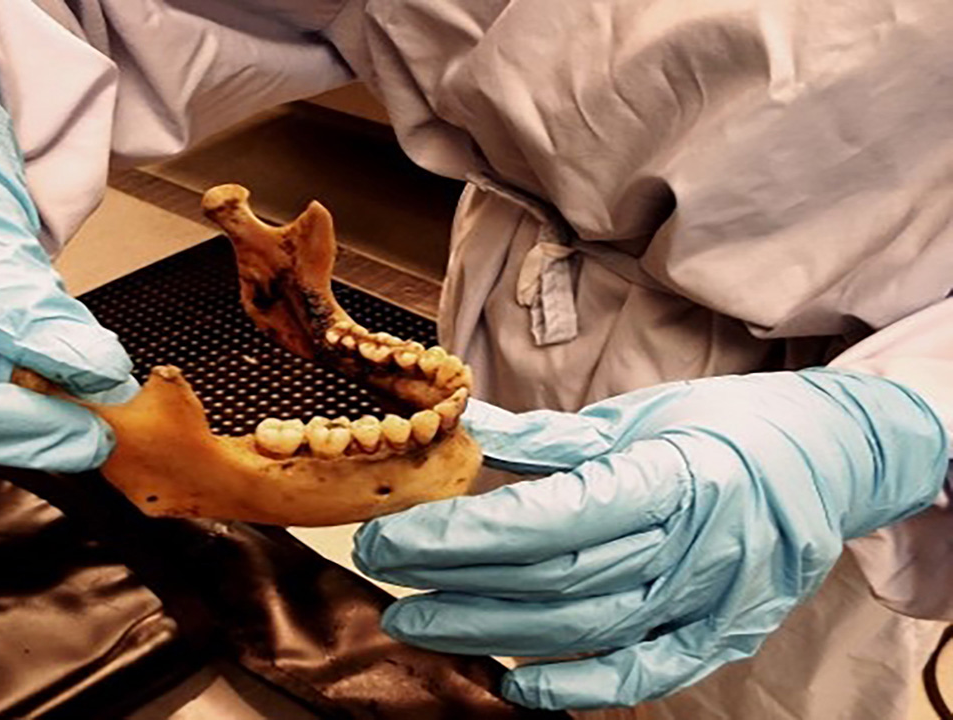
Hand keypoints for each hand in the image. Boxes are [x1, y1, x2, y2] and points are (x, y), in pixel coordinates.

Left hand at [352, 369, 948, 708]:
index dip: (460, 535)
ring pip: (582, 629)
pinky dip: (575, 686)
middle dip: (453, 582)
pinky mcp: (720, 637)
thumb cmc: (725, 425)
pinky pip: (642, 674)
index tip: (390, 536)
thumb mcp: (638, 415)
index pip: (547, 518)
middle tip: (381, 575)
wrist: (829, 458)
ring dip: (489, 632)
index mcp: (670, 475)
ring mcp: (710, 601)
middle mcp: (691, 545)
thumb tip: (463, 426)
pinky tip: (513, 683)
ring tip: (419, 622)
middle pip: (552, 578)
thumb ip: (548, 435)